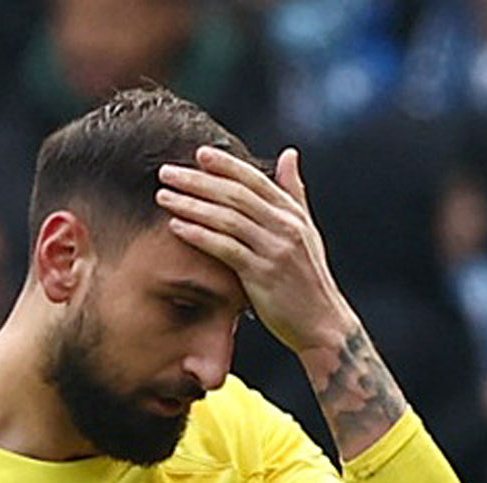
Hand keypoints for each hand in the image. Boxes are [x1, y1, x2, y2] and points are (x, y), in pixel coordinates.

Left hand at [157, 146, 354, 353]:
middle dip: (198, 181)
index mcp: (292, 214)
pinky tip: (177, 227)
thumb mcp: (306, 231)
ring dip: (192, 205)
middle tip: (166, 171)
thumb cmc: (308, 280)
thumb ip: (294, 193)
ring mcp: (275, 251)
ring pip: (227, 219)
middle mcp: (285, 227)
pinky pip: (226, 249)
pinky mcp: (263, 276)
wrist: (323, 324)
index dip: (225, 164)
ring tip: (163, 197)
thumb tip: (289, 154)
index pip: (254, 180)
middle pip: (235, 194)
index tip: (199, 153)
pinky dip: (199, 236)